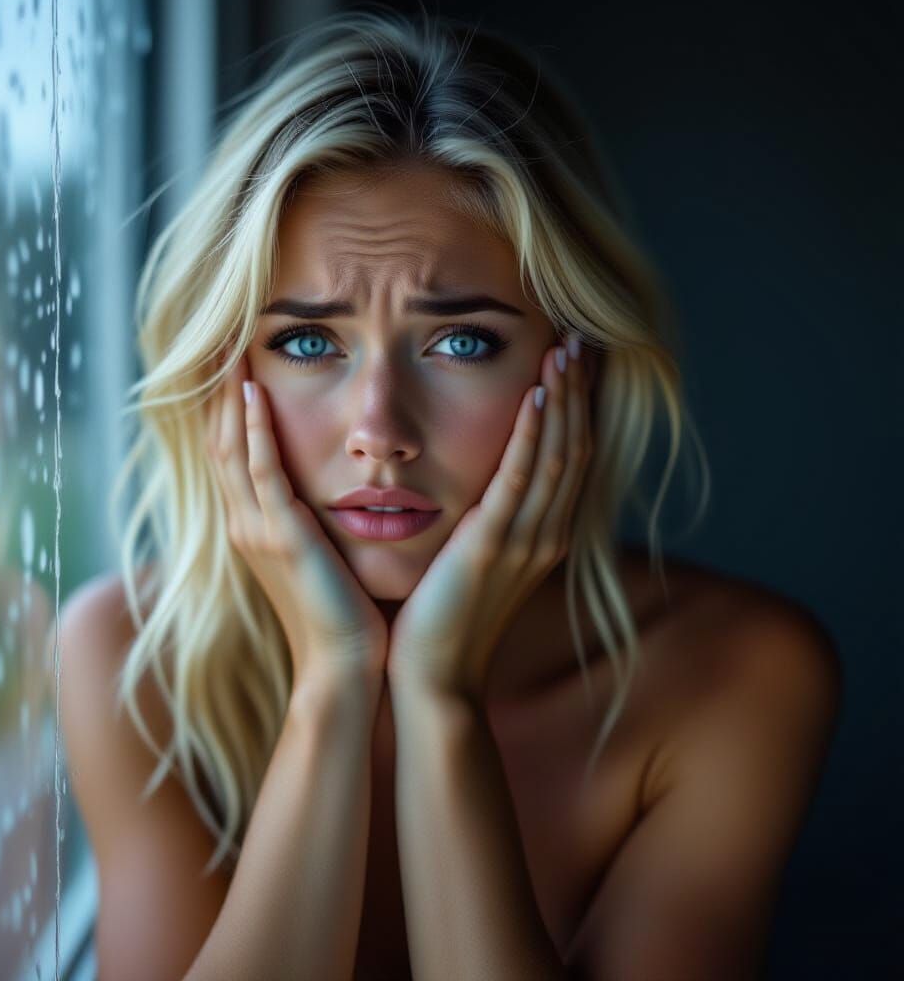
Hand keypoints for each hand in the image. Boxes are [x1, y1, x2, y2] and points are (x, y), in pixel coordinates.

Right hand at [208, 353, 388, 687]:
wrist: (345, 667)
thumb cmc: (343, 614)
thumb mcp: (320, 557)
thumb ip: (312, 521)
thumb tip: (327, 488)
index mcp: (253, 528)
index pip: (230, 454)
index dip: (226, 408)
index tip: (232, 362)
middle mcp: (245, 524)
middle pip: (219, 443)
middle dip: (218, 392)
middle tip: (220, 340)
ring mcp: (258, 530)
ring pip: (231, 450)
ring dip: (230, 397)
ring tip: (230, 348)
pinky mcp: (283, 537)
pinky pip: (261, 472)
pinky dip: (253, 431)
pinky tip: (253, 393)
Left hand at [386, 334, 593, 700]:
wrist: (433, 675)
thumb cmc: (445, 618)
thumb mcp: (477, 561)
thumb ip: (490, 522)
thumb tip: (485, 487)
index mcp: (542, 535)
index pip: (571, 457)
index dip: (576, 408)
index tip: (574, 362)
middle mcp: (545, 534)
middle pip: (575, 447)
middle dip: (579, 391)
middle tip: (581, 338)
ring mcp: (524, 540)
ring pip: (556, 455)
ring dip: (562, 400)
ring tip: (564, 349)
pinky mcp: (492, 546)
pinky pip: (520, 479)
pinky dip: (532, 435)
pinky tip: (536, 395)